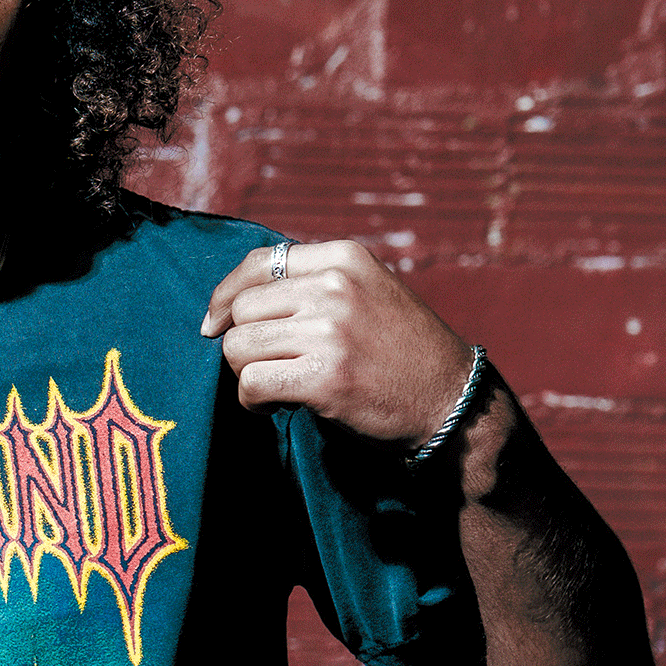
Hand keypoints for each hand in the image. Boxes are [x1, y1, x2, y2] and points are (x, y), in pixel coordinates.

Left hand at [202, 239, 473, 447]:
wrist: (451, 400)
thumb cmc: (401, 352)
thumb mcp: (369, 293)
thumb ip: (316, 284)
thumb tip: (238, 299)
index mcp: (344, 258)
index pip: (258, 262)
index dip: (225, 295)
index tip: (214, 323)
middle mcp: (335, 286)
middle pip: (242, 309)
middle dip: (240, 343)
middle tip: (262, 367)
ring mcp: (330, 330)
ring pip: (238, 347)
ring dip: (245, 374)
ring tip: (271, 388)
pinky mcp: (325, 377)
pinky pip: (252, 383)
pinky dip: (251, 401)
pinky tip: (272, 407)